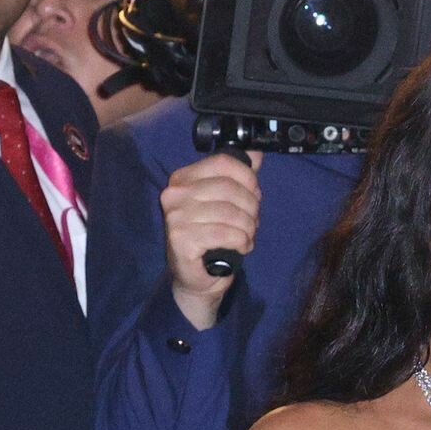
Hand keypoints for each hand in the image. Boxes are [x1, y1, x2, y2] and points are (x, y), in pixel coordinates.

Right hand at [162, 150, 261, 326]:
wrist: (197, 278)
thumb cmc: (212, 239)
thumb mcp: (227, 203)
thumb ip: (239, 177)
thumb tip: (256, 151)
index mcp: (183, 178)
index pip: (224, 163)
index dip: (249, 179)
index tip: (254, 195)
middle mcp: (175, 194)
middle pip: (230, 188)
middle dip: (252, 207)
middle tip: (252, 222)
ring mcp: (175, 216)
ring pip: (232, 212)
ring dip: (249, 228)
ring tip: (246, 236)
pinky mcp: (182, 239)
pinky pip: (226, 233)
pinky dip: (242, 241)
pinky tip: (240, 247)